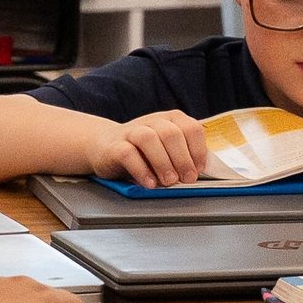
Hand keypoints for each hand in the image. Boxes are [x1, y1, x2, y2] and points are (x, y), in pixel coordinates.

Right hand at [87, 110, 207, 187]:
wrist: (104, 144)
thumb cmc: (141, 152)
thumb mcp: (164, 149)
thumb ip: (180, 156)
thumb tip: (196, 173)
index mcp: (169, 120)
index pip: (191, 128)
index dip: (198, 150)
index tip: (199, 169)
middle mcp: (152, 122)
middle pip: (171, 133)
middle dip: (182, 159)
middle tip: (186, 179)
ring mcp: (132, 132)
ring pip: (149, 139)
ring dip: (162, 162)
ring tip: (168, 181)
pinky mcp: (115, 146)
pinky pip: (128, 154)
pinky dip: (141, 170)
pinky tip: (149, 183)